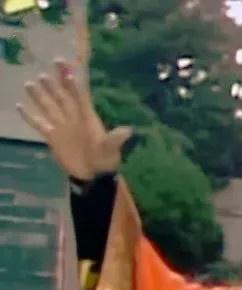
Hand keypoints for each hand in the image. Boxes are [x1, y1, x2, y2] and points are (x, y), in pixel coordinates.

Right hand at [16, 59, 131, 180]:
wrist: (93, 174)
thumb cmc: (105, 160)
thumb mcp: (111, 149)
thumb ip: (115, 139)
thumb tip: (128, 131)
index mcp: (88, 118)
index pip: (80, 97)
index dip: (74, 85)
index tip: (68, 70)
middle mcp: (73, 118)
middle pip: (62, 97)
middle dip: (55, 84)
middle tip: (45, 71)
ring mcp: (62, 126)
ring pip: (49, 106)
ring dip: (40, 96)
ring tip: (31, 82)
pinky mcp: (52, 136)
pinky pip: (39, 123)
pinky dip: (29, 116)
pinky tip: (19, 106)